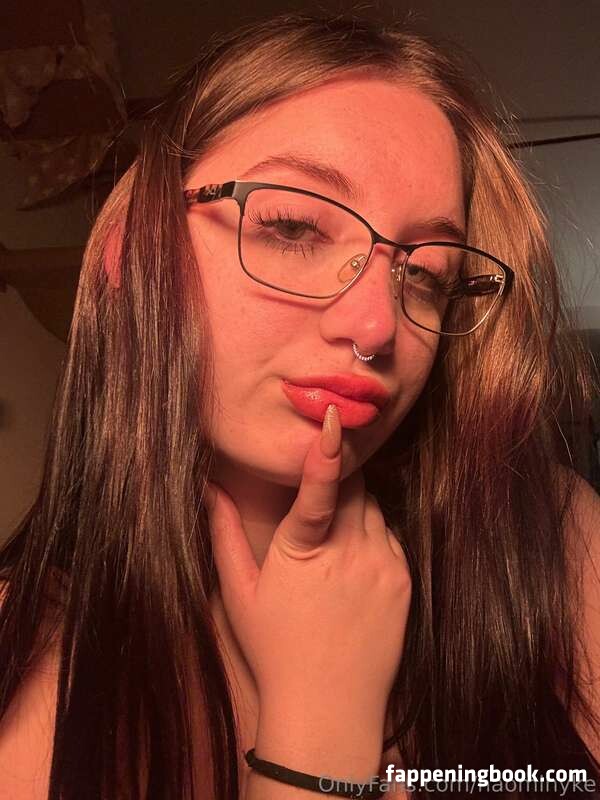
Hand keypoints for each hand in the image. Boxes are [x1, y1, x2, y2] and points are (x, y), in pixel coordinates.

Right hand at [205, 405, 410, 717]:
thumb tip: (210, 488)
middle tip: (317, 498)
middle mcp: (350, 553)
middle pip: (352, 488)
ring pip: (372, 508)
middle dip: (336, 480)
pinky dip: (371, 535)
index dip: (326, 451)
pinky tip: (350, 566)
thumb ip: (223, 535)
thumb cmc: (275, 650)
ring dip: (353, 509)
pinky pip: (389, 535)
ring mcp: (382, 565)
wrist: (330, 708)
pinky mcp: (403, 580)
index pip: (320, 490)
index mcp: (303, 551)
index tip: (334, 418)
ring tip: (331, 545)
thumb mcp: (239, 593)